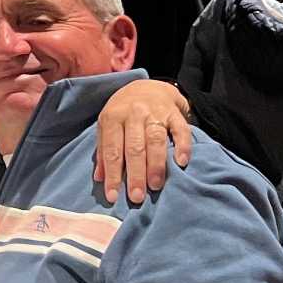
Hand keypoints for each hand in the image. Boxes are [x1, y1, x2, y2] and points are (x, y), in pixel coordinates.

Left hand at [92, 79, 192, 203]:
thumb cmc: (123, 112)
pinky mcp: (175, 113)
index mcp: (113, 117)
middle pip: (134, 147)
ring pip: (156, 140)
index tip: (113, 196)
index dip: (113, 174)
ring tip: (156, 185)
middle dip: (135, 174)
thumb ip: (103, 151)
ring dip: (156, 164)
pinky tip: (182, 162)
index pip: (112, 150)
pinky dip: (182, 145)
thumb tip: (100, 179)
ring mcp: (156, 112)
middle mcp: (134, 114)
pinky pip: (181, 130)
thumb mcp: (107, 126)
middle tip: (136, 197)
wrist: (147, 86)